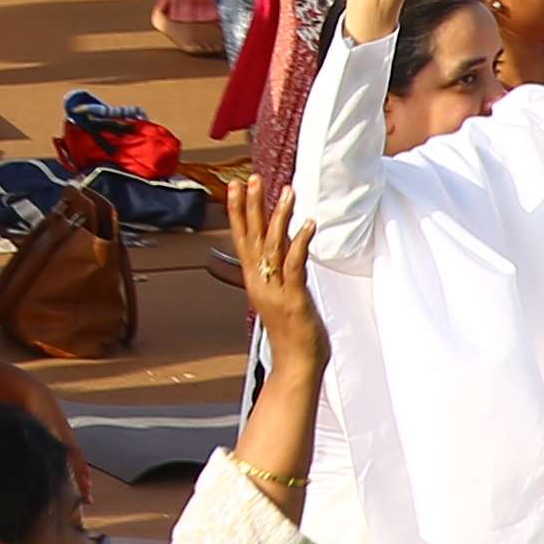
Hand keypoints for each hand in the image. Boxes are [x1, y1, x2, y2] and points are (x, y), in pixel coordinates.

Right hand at [228, 164, 324, 368]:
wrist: (296, 365)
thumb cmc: (291, 333)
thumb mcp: (279, 298)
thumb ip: (276, 274)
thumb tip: (281, 253)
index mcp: (254, 280)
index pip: (242, 238)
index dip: (238, 211)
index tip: (235, 186)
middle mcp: (260, 281)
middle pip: (252, 236)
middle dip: (251, 205)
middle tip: (251, 178)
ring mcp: (275, 289)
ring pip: (273, 245)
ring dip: (279, 216)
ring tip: (287, 191)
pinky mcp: (293, 298)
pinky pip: (295, 264)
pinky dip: (300, 242)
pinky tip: (308, 224)